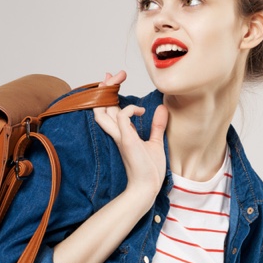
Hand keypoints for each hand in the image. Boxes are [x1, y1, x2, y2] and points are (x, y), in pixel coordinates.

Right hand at [93, 71, 168, 207]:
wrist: (147, 187)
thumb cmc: (149, 170)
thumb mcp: (156, 142)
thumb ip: (157, 126)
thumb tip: (162, 109)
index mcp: (121, 133)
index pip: (109, 109)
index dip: (109, 93)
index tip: (114, 79)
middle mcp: (116, 133)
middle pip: (101, 106)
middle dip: (105, 87)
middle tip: (114, 74)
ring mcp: (120, 137)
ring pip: (104, 110)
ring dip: (110, 93)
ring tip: (118, 80)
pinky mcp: (126, 141)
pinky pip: (121, 117)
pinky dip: (129, 109)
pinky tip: (140, 111)